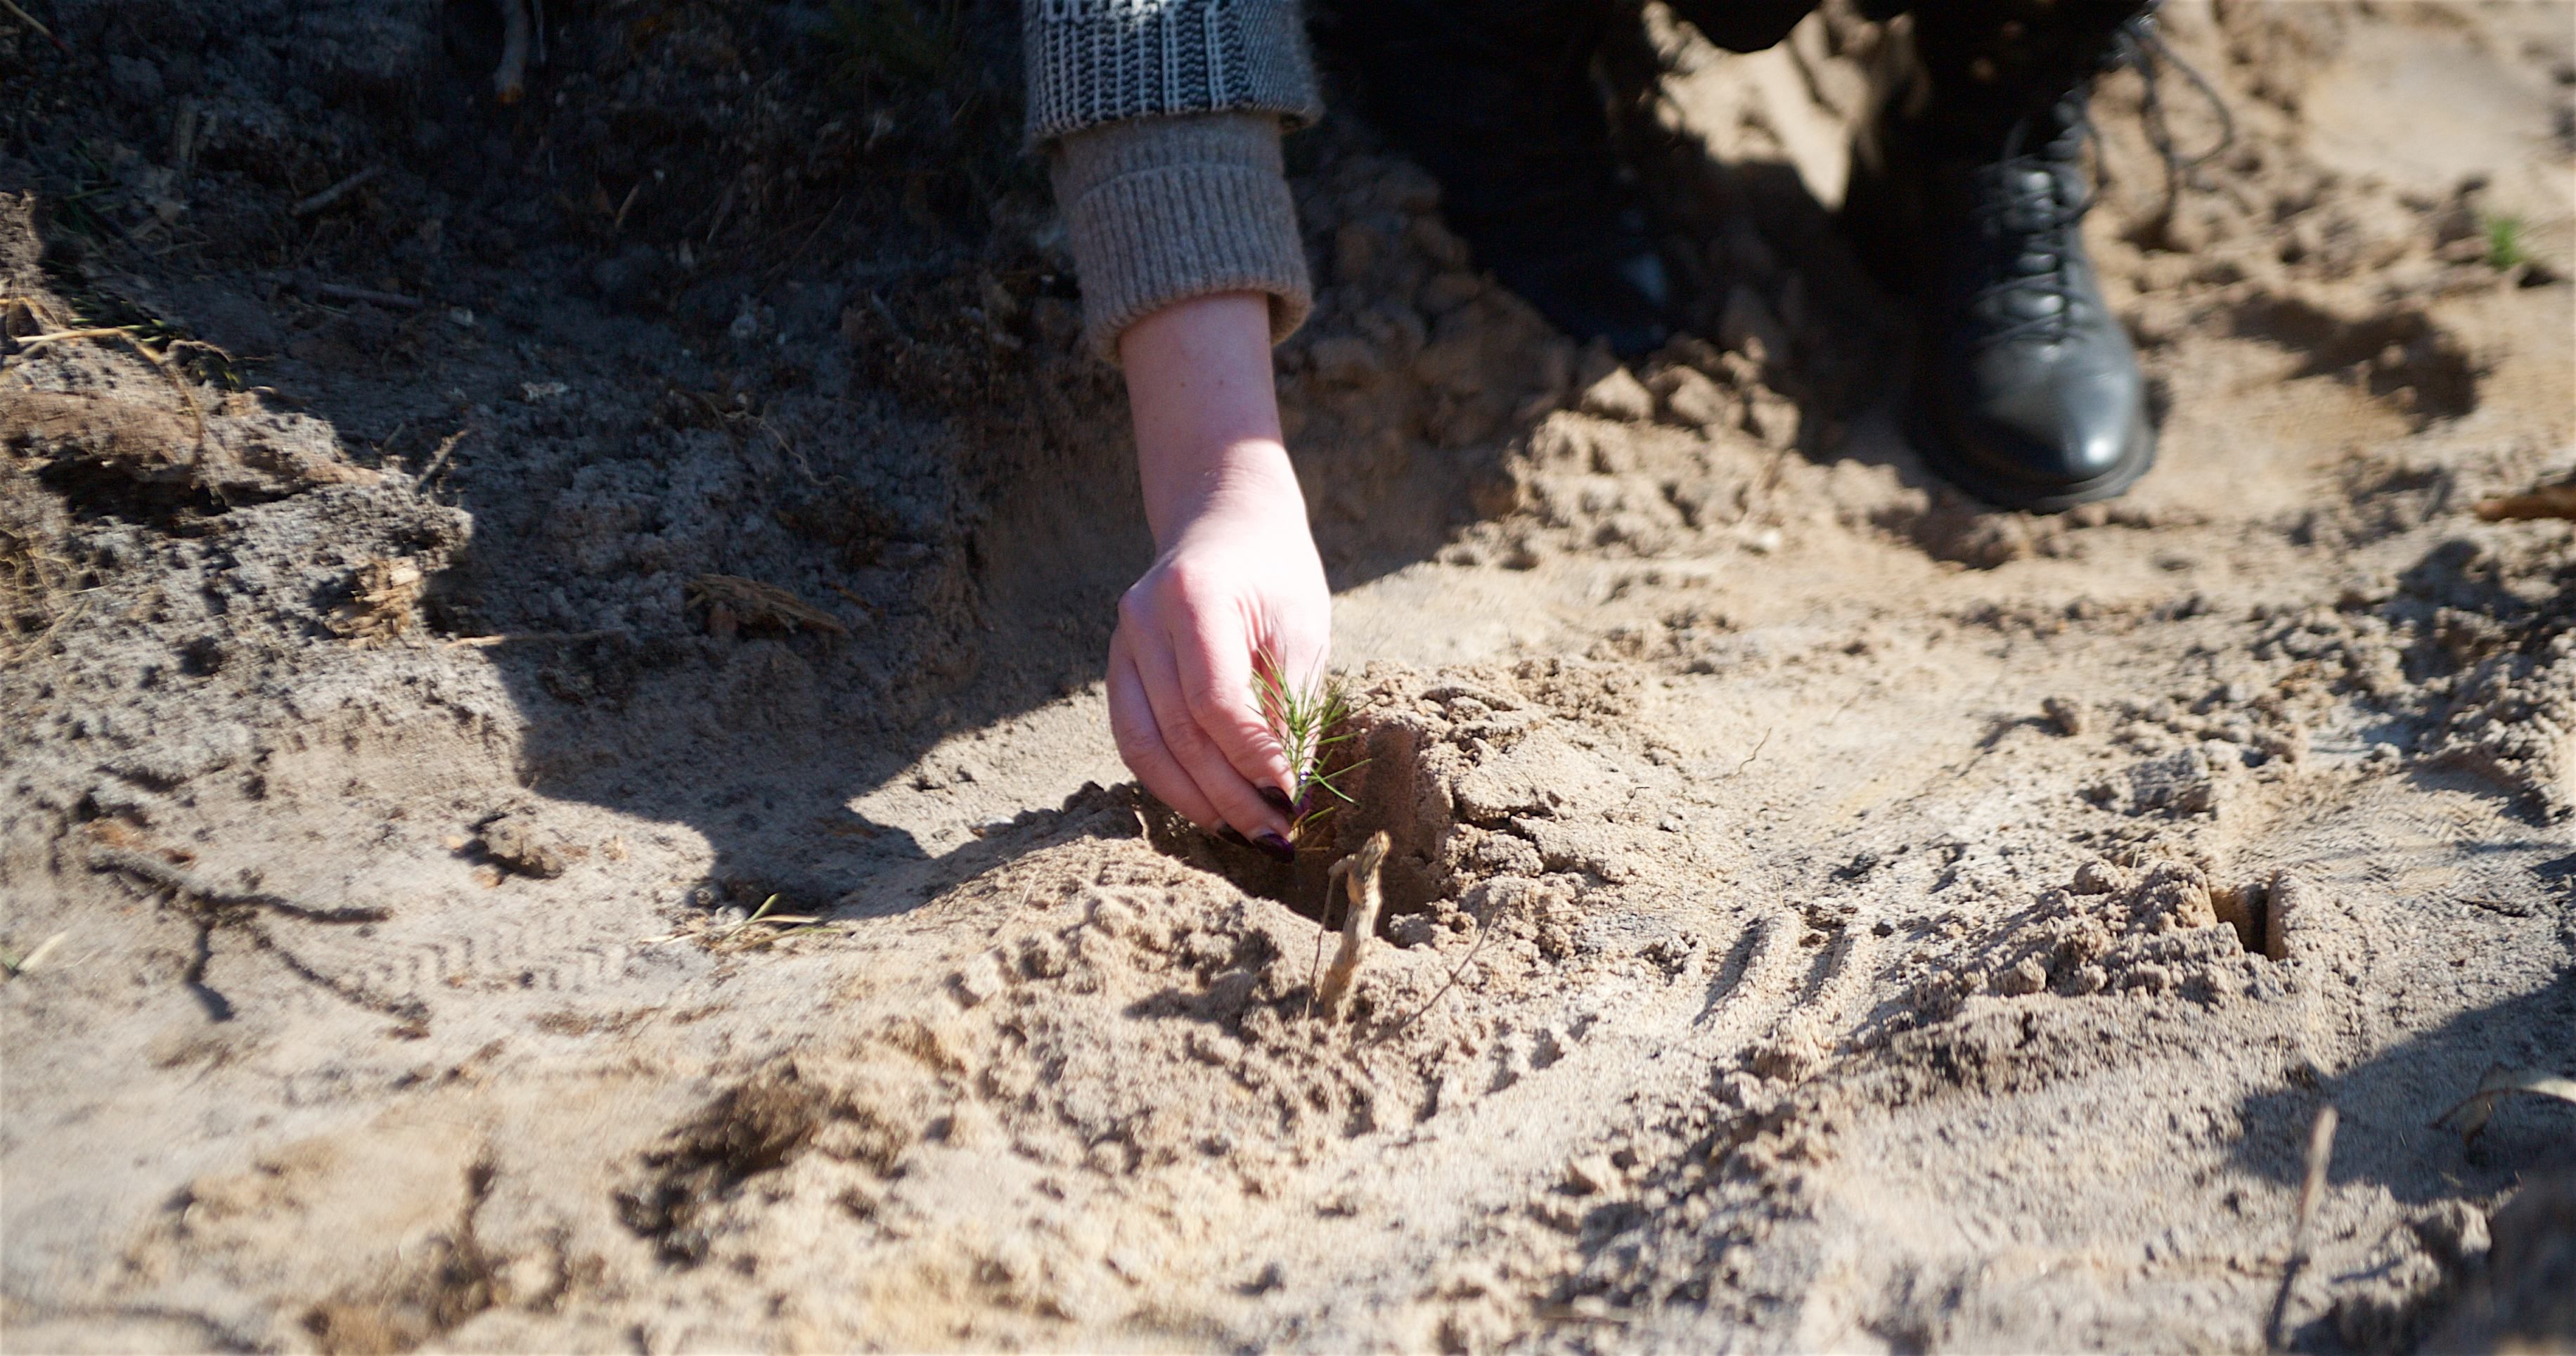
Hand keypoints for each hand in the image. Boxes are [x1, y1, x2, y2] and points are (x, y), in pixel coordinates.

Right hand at [1109, 490, 1328, 854]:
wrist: (1226, 521)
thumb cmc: (1276, 574)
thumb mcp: (1303, 628)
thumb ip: (1293, 706)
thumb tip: (1291, 795)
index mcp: (1192, 595)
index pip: (1213, 699)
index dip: (1251, 758)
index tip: (1290, 798)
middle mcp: (1142, 618)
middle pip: (1178, 730)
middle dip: (1229, 794)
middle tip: (1275, 836)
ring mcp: (1121, 643)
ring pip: (1143, 744)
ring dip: (1194, 799)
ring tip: (1244, 834)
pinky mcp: (1117, 667)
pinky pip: (1133, 737)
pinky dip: (1170, 780)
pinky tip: (1210, 806)